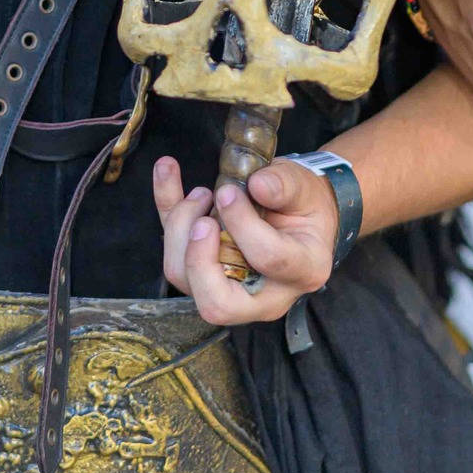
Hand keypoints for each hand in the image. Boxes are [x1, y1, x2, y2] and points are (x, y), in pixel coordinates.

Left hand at [153, 154, 337, 322]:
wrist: (300, 213)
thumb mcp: (305, 187)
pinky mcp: (205, 274)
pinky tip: (167, 170)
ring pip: (186, 279)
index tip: (230, 193)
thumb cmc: (304, 204)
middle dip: (198, 258)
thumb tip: (259, 185)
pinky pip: (174, 251)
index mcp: (301, 270)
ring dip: (180, 231)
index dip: (242, 225)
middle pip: (217, 302)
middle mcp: (265, 294)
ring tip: (201, 194)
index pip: (268, 260)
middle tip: (203, 221)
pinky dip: (166, 208)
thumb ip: (286, 185)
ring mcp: (231, 290)